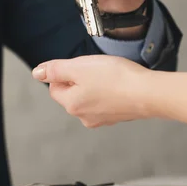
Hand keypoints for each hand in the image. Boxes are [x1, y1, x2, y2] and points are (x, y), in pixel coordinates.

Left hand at [31, 55, 152, 127]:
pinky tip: (121, 83)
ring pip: (90, 96)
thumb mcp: (79, 67)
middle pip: (73, 92)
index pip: (55, 87)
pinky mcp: (118, 116)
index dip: (67, 72)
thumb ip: (55, 69)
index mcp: (71, 104)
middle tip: (98, 69)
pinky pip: (107, 100)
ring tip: (112, 76)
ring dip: (97, 84)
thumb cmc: (116, 78)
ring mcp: (102, 119)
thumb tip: (37, 73)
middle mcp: (84, 117)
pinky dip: (111, 91)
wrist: (149, 93)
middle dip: (82, 78)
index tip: (83, 66)